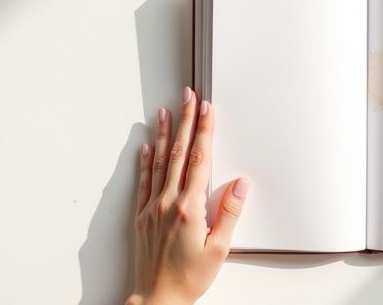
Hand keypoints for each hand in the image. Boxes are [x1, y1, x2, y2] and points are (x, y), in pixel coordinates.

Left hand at [126, 87, 248, 304]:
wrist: (156, 300)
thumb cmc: (189, 279)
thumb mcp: (219, 249)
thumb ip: (230, 212)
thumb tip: (241, 183)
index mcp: (190, 208)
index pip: (200, 160)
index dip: (204, 131)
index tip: (207, 109)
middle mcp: (168, 203)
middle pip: (180, 153)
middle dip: (185, 122)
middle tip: (189, 97)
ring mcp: (152, 208)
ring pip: (159, 163)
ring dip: (164, 135)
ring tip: (165, 111)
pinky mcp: (142, 216)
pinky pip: (144, 182)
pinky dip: (145, 161)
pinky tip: (146, 146)